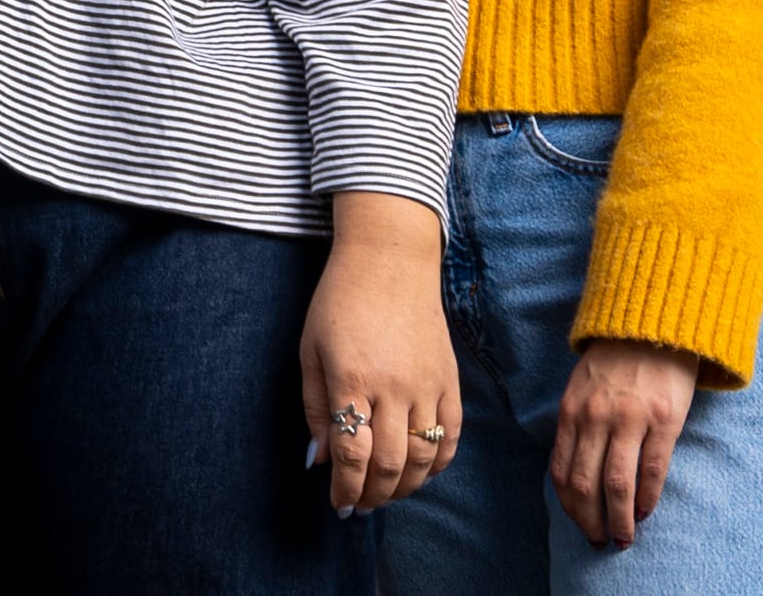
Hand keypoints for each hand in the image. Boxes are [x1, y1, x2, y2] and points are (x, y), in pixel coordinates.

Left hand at [298, 191, 462, 513]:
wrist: (389, 259)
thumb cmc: (339, 302)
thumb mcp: (310, 350)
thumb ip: (315, 408)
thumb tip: (320, 460)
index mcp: (352, 378)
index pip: (352, 454)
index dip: (344, 488)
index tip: (338, 502)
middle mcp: (393, 387)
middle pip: (390, 465)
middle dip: (373, 495)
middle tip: (360, 504)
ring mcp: (427, 384)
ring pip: (423, 458)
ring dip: (404, 487)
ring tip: (386, 493)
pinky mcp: (450, 379)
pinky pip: (451, 436)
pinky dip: (438, 464)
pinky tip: (420, 472)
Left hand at [552, 338, 698, 546]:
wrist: (652, 326)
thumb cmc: (615, 362)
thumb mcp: (581, 389)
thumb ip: (577, 426)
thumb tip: (576, 474)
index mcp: (572, 411)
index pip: (563, 472)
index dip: (571, 507)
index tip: (580, 526)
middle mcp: (596, 417)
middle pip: (587, 485)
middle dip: (592, 521)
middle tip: (601, 541)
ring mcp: (630, 419)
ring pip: (618, 484)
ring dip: (620, 519)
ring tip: (624, 538)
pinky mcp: (664, 420)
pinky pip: (652, 469)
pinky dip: (647, 497)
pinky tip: (646, 511)